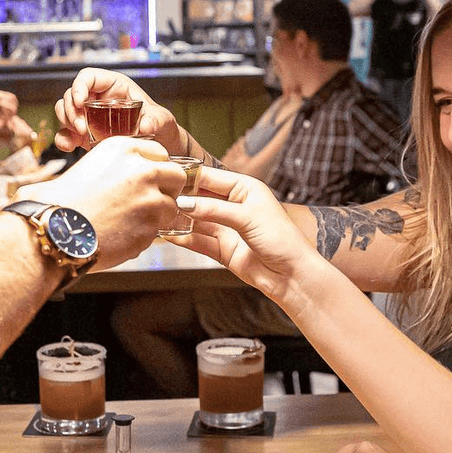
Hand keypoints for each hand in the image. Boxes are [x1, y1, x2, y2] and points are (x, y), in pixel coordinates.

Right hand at [17, 137, 183, 268]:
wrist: (53, 231)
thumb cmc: (60, 200)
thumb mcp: (90, 165)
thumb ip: (119, 164)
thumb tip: (137, 172)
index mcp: (125, 149)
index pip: (161, 153)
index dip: (156, 168)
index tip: (147, 178)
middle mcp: (143, 171)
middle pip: (176, 176)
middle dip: (167, 188)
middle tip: (148, 200)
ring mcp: (150, 201)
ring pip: (171, 206)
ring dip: (156, 214)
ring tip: (128, 221)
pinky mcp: (150, 229)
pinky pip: (158, 231)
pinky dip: (144, 235)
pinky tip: (120, 235)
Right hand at [54, 67, 186, 155]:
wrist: (160, 146)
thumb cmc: (160, 125)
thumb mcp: (162, 120)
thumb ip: (156, 120)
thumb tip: (144, 125)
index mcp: (114, 86)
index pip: (88, 76)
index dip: (79, 86)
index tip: (80, 101)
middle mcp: (98, 98)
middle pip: (71, 95)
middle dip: (72, 110)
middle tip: (82, 127)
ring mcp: (90, 116)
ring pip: (65, 111)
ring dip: (67, 123)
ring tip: (81, 135)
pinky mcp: (85, 134)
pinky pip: (66, 133)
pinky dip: (64, 139)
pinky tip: (69, 147)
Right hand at [164, 167, 318, 304]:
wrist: (292, 276)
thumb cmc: (282, 239)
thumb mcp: (248, 217)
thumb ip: (214, 209)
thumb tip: (185, 203)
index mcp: (245, 188)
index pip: (210, 177)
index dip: (189, 177)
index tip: (167, 177)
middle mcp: (234, 206)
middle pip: (200, 198)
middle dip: (181, 199)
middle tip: (158, 198)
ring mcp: (227, 228)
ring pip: (197, 221)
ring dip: (180, 220)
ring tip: (159, 216)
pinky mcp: (222, 249)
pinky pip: (199, 241)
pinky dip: (184, 238)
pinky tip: (170, 235)